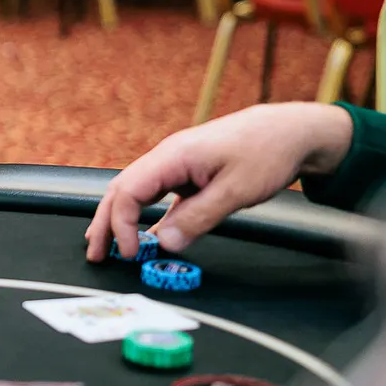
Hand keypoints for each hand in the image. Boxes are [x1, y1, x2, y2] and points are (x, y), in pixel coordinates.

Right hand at [85, 102, 354, 261]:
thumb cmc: (265, 152)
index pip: (128, 191)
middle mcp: (167, 158)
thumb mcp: (236, 190)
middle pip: (121, 190)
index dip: (123, 225)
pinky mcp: (187, 173)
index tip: (130, 254)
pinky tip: (142, 235)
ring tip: (108, 246)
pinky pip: (155, 195)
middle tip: (96, 254)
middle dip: (105, 223)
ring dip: (119, 219)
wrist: (289, 131)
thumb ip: (199, 218)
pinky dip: (142, 215)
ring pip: (134, 192)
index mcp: (172, 156)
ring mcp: (175, 165)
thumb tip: (167, 244)